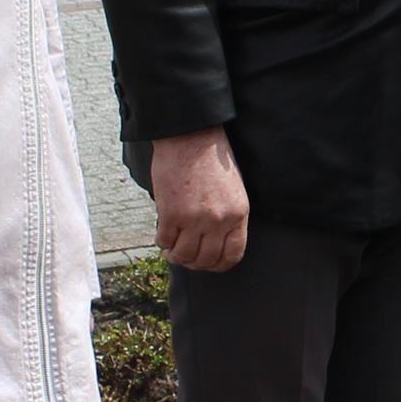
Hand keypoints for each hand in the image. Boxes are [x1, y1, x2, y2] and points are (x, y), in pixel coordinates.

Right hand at [150, 127, 250, 271]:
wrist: (190, 136)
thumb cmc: (212, 159)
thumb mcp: (233, 190)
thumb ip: (228, 217)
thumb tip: (214, 242)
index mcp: (238, 214)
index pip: (232, 255)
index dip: (218, 265)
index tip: (208, 263)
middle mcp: (218, 220)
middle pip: (206, 260)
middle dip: (194, 263)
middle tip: (186, 256)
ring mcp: (194, 219)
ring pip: (184, 255)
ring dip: (176, 255)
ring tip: (172, 249)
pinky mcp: (171, 213)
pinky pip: (165, 240)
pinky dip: (162, 242)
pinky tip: (162, 235)